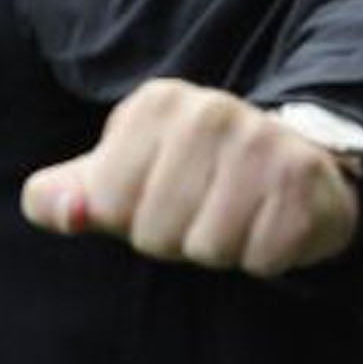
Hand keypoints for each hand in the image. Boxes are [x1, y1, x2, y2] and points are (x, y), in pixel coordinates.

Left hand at [20, 79, 359, 277]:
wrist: (289, 167)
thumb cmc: (186, 178)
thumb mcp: (114, 180)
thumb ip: (61, 197)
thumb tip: (63, 212)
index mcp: (155, 104)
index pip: (108, 205)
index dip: (129, 220)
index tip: (156, 196)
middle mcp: (208, 110)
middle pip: (156, 234)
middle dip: (175, 240)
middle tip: (200, 211)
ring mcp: (260, 140)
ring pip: (209, 250)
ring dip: (220, 250)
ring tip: (233, 216)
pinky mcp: (301, 179)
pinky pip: (260, 259)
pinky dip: (262, 258)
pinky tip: (268, 222)